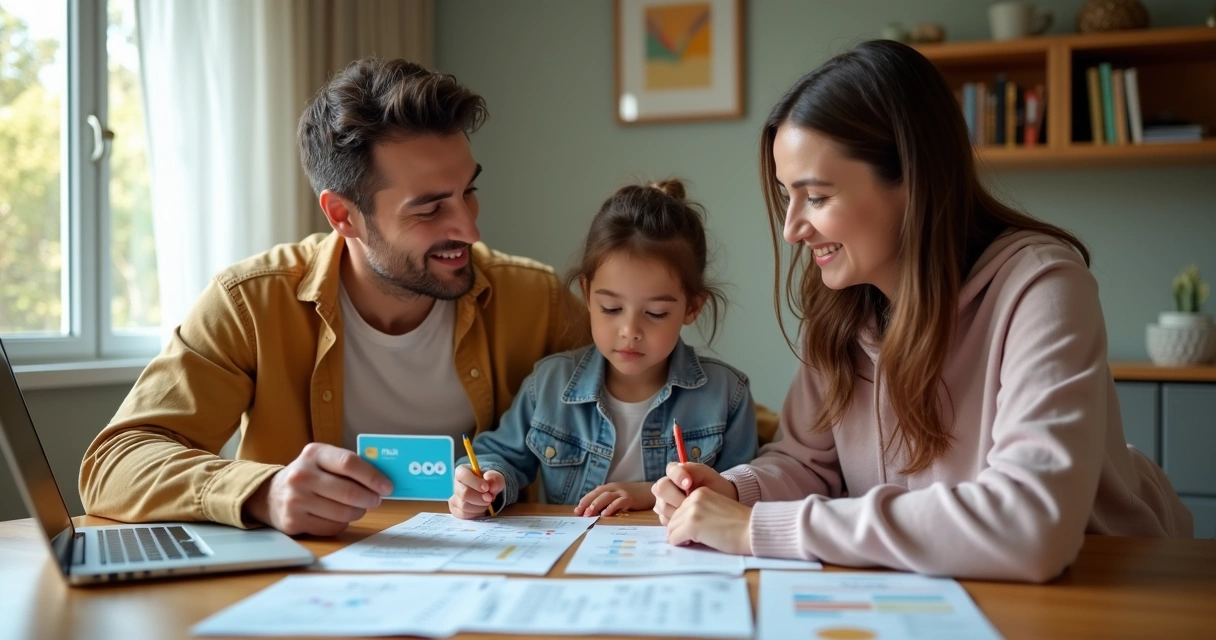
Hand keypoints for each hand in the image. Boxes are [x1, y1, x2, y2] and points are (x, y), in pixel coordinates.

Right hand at [244, 443, 391, 536]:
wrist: (270, 495)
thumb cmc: (309, 475)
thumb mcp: (323, 460)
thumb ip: (348, 465)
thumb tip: (383, 479)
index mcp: (314, 453)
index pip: (349, 463)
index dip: (373, 476)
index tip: (387, 486)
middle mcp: (302, 475)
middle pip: (348, 492)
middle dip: (370, 498)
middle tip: (377, 500)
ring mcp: (296, 500)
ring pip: (343, 513)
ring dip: (358, 512)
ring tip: (359, 508)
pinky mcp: (294, 521)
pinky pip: (332, 527)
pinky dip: (342, 524)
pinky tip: (339, 516)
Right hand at [449, 465, 504, 518]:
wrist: (488, 493)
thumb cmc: (489, 482)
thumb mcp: (496, 478)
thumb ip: (495, 479)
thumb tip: (491, 486)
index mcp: (462, 471)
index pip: (463, 475)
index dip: (475, 483)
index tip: (486, 488)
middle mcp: (456, 484)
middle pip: (464, 493)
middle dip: (480, 498)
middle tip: (490, 498)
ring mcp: (454, 498)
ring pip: (464, 506)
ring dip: (479, 507)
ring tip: (486, 503)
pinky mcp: (455, 510)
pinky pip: (463, 515)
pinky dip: (475, 514)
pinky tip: (481, 509)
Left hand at [574, 482, 654, 516]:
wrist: (651, 491)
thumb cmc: (634, 495)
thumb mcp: (619, 495)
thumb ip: (608, 500)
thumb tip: (594, 510)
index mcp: (610, 487)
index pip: (594, 493)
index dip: (585, 500)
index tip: (576, 510)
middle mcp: (614, 488)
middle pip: (598, 494)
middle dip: (587, 503)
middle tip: (580, 513)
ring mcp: (622, 492)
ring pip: (606, 497)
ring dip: (596, 505)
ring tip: (589, 514)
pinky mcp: (630, 498)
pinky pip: (618, 502)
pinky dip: (611, 507)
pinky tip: (605, 514)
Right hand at [652, 462, 738, 523]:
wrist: (722, 510)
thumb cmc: (716, 490)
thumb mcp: (709, 477)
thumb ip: (694, 469)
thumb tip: (681, 469)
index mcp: (677, 473)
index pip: (670, 470)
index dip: (677, 476)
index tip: (689, 484)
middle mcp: (667, 486)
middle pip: (660, 488)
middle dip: (676, 496)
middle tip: (690, 502)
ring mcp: (664, 502)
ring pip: (661, 505)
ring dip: (677, 510)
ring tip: (693, 513)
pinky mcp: (665, 517)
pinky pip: (664, 519)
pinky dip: (676, 521)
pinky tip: (688, 521)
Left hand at [665, 487, 752, 554]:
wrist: (752, 529)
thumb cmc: (739, 525)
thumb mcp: (716, 510)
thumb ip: (700, 512)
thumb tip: (679, 528)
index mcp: (700, 492)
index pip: (680, 508)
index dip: (685, 522)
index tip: (695, 531)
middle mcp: (694, 498)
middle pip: (674, 518)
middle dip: (680, 530)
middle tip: (692, 540)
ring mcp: (692, 510)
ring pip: (671, 528)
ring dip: (679, 537)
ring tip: (694, 542)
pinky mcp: (692, 524)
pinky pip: (674, 537)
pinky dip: (680, 544)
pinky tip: (693, 544)